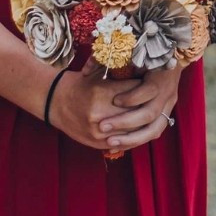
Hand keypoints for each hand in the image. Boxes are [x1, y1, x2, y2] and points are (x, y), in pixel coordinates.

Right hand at [49, 66, 179, 153]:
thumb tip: (146, 71)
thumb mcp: (100, 73)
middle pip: (136, 113)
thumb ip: (121, 72)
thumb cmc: (82, 83)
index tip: (154, 81)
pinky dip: (135, 137)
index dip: (146, 86)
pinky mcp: (97, 143)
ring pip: (132, 131)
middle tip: (158, 98)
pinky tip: (143, 129)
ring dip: (145, 123)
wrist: (57, 102)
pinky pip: (123, 143)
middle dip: (148, 105)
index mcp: (101, 94)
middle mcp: (100, 114)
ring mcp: (98, 132)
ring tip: (154, 114)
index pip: (135, 92)